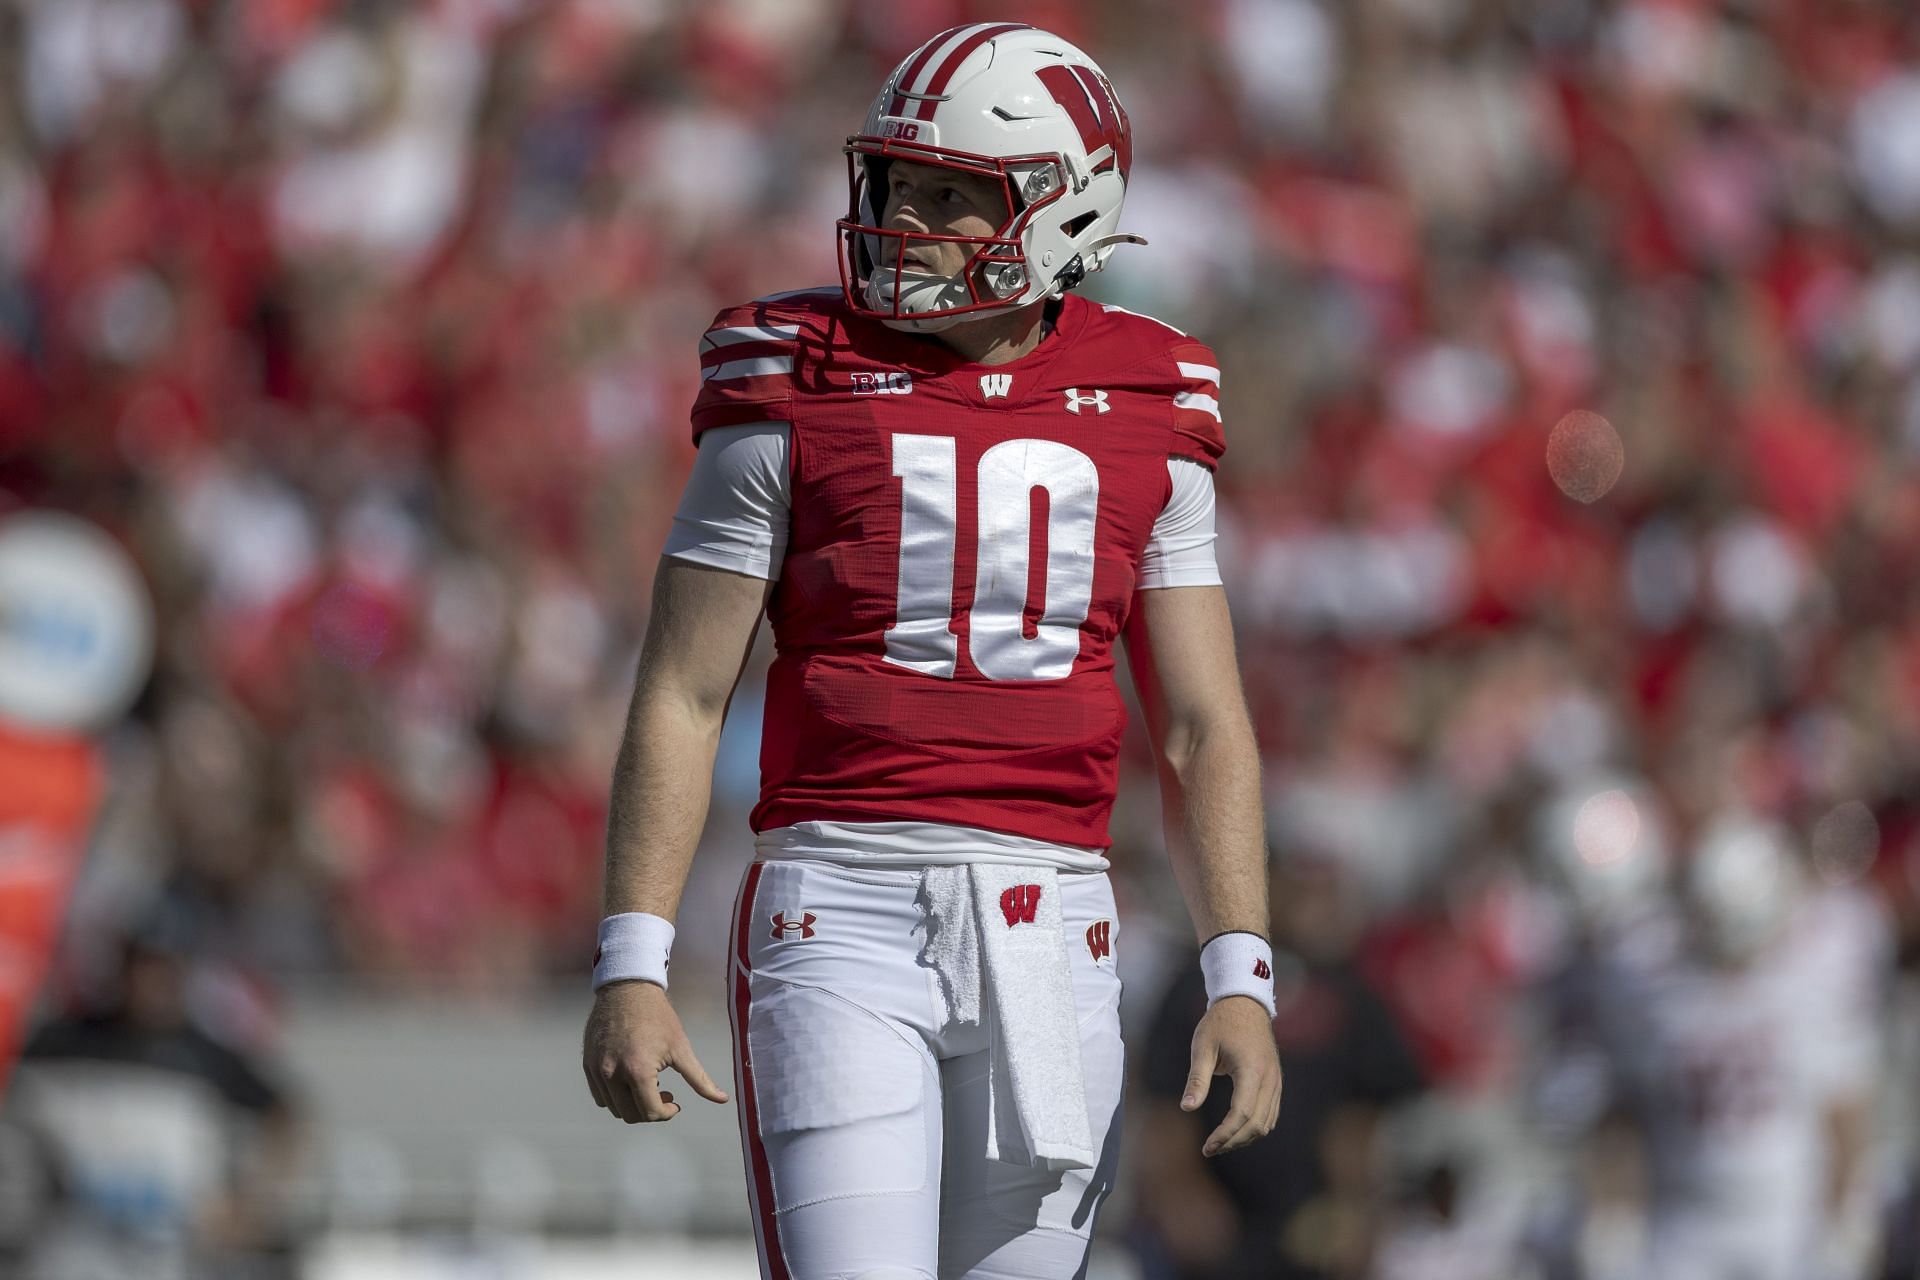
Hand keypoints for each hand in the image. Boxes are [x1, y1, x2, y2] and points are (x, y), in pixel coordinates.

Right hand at [582, 980, 728, 1122]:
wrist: (628, 989)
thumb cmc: (659, 1018)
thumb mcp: (681, 1048)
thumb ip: (701, 1079)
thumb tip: (724, 1100)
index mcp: (638, 1071)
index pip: (650, 1113)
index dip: (666, 1113)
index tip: (675, 1102)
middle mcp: (613, 1074)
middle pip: (630, 1115)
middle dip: (651, 1110)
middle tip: (665, 1093)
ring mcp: (597, 1070)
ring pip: (613, 1108)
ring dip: (633, 1104)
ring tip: (648, 1083)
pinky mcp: (587, 1064)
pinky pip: (600, 1095)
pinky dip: (615, 1096)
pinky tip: (630, 1078)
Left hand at [1182, 994, 1280, 1156]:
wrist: (1245, 1003)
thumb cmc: (1220, 1023)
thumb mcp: (1202, 1047)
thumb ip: (1197, 1079)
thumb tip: (1187, 1108)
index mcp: (1252, 1070)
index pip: (1242, 1114)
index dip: (1225, 1134)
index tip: (1207, 1146)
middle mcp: (1269, 1079)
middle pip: (1256, 1124)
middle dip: (1233, 1141)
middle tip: (1209, 1149)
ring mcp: (1276, 1081)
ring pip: (1267, 1123)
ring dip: (1245, 1137)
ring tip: (1220, 1143)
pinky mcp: (1276, 1082)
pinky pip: (1270, 1114)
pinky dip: (1255, 1127)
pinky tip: (1236, 1131)